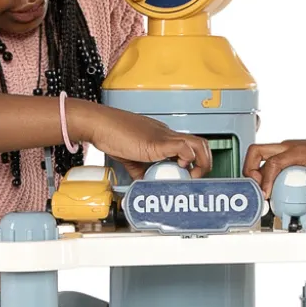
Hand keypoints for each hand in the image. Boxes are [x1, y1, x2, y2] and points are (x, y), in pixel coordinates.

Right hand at [78, 103, 210, 176]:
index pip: (189, 147)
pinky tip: (178, 167)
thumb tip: (144, 181)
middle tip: (194, 177)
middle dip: (204, 163)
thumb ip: (139, 169)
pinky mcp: (158, 142)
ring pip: (198, 144)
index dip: (195, 162)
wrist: (100, 125)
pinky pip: (183, 147)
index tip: (189, 176)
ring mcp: (164, 137)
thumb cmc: (111, 135)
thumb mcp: (130, 157)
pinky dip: (187, 158)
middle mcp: (167, 135)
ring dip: (201, 162)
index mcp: (162, 138)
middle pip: (201, 144)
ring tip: (191, 175)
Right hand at [242, 130, 305, 189]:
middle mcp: (289, 147)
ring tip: (260, 190)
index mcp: (300, 150)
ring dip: (253, 171)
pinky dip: (262, 173)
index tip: (265, 194)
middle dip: (249, 169)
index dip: (266, 179)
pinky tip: (268, 188)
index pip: (274, 162)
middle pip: (256, 151)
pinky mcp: (286, 154)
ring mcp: (285, 149)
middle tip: (255, 188)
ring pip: (258, 154)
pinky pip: (267, 161)